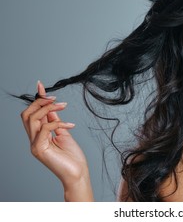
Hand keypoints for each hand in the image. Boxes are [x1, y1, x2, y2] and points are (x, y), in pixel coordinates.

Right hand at [21, 81, 92, 200]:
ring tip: (64, 106)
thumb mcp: (64, 134)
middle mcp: (34, 139)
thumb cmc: (73, 157)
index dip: (36, 99)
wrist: (77, 173)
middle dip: (40, 102)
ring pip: (32, 118)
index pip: (33, 114)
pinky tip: (70, 125)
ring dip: (49, 109)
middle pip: (27, 114)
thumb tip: (53, 107)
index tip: (41, 85)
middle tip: (56, 99)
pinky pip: (44, 129)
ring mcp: (35, 145)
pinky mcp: (39, 149)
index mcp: (39, 135)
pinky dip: (58, 123)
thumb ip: (56, 122)